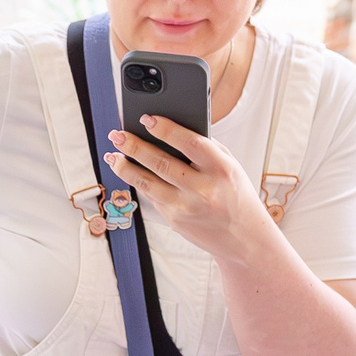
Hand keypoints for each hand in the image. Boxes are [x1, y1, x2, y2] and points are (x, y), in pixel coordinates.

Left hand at [103, 118, 269, 263]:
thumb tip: (172, 130)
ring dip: (125, 167)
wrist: (242, 237)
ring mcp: (186, 207)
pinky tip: (128, 171)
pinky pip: (151, 196)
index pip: (189, 143)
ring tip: (113, 155)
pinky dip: (139, 182)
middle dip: (134, 146)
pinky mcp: (174, 220)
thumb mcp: (230, 166)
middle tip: (117, 134)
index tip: (147, 118)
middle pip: (160, 162)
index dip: (166, 129)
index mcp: (221, 169)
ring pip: (147, 183)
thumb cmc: (235, 194)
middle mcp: (202, 189)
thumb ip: (206, 149)